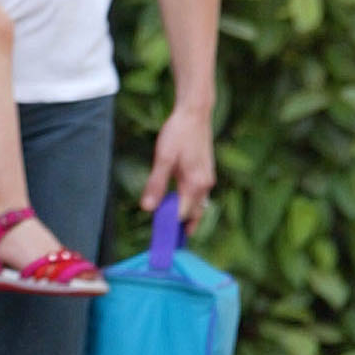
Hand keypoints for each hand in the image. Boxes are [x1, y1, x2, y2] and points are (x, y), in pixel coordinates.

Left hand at [141, 104, 214, 227]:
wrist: (195, 114)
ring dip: (184, 217)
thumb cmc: (178, 134)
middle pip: (193, 215)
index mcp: (196, 184)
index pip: (183, 215)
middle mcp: (205, 185)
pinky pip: (197, 197)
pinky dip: (187, 205)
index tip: (157, 236)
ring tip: (168, 228)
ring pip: (197, 206)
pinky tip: (174, 206)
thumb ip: (156, 184)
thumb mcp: (163, 159)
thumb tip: (147, 208)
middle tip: (164, 240)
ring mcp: (207, 180)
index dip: (170, 226)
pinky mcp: (205, 174)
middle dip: (180, 228)